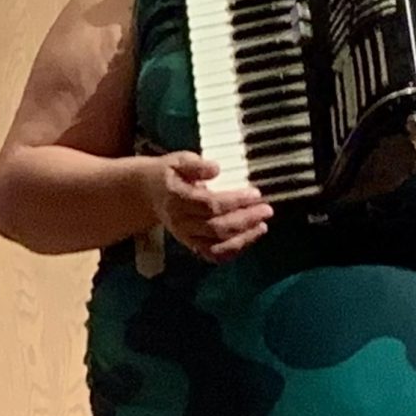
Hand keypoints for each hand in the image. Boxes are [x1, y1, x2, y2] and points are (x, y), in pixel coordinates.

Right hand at [141, 151, 270, 262]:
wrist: (148, 193)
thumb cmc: (168, 174)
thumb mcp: (178, 161)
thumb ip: (196, 165)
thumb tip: (216, 169)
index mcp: (176, 198)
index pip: (209, 204)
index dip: (234, 201)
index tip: (255, 194)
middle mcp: (180, 221)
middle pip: (216, 227)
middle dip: (245, 220)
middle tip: (266, 210)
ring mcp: (185, 236)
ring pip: (216, 244)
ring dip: (243, 238)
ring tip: (262, 226)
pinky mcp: (191, 245)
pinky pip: (214, 254)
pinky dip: (233, 250)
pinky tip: (249, 238)